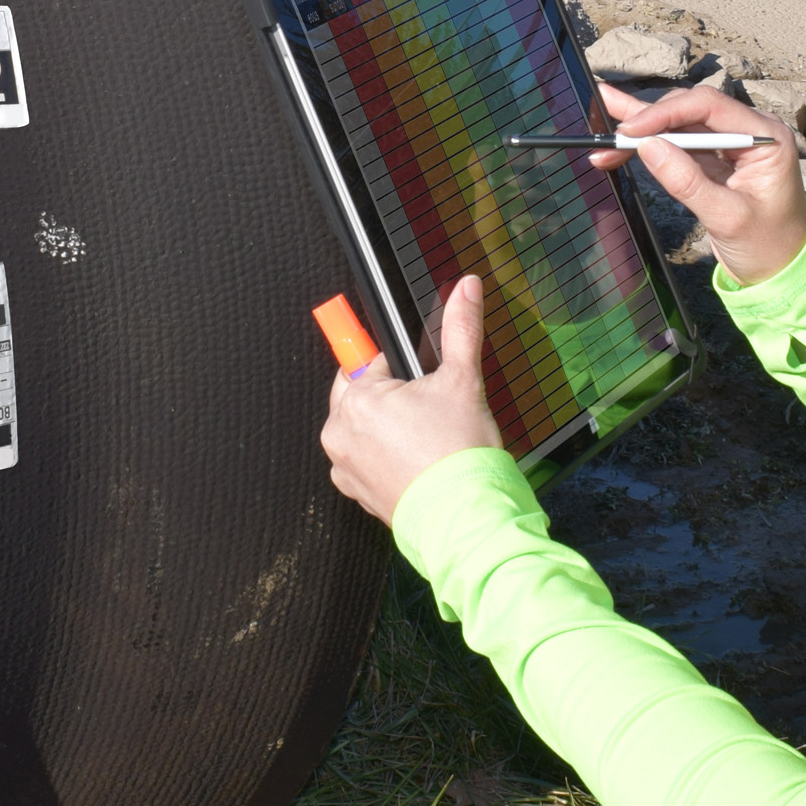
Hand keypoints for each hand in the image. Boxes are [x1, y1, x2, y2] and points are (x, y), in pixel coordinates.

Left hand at [322, 275, 506, 524]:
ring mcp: (344, 466)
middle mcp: (340, 433)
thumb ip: (461, 328)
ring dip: (385, 426)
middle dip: (390, 395)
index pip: (369, 360)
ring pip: (362, 428)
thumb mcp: (464, 380)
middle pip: (359, 393)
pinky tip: (415, 461)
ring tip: (425, 438)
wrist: (466, 517)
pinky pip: (364, 460)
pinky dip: (384, 457)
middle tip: (426, 409)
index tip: (418, 378)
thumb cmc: (460, 456)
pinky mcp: (355, 492)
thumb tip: (466, 289)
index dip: (401, 366)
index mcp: (358, 399)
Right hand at [595, 78, 805, 283]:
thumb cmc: (767, 246)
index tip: (631, 130)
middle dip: (648, 120)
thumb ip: (688, 182)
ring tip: (603, 117)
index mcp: (766, 137)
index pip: (709, 106)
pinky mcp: (715, 160)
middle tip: (610, 134)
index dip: (666, 113)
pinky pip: (679, 144)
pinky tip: (621, 136)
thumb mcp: (727, 218)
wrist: (780, 271)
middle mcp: (749, 131)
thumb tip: (648, 147)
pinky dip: (651, 145)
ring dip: (642, 128)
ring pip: (680, 124)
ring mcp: (730, 144)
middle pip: (690, 110)